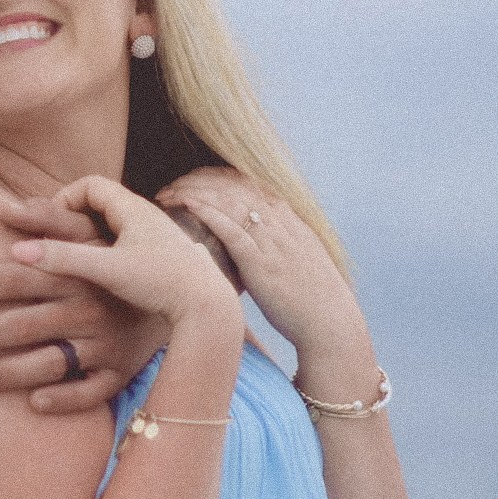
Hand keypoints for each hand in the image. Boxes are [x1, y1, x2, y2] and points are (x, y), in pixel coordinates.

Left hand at [0, 196, 138, 411]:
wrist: (183, 290)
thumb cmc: (118, 260)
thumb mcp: (89, 234)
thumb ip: (45, 220)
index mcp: (70, 273)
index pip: (9, 280)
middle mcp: (83, 309)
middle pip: (17, 325)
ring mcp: (102, 343)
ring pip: (45, 364)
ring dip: (2, 373)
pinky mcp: (119, 371)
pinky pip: (90, 393)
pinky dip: (63, 400)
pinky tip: (31, 405)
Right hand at [10, 176, 238, 328]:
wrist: (209, 307)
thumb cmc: (160, 282)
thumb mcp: (105, 270)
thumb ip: (62, 259)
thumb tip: (17, 251)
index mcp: (133, 208)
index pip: (90, 184)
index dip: (66, 198)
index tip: (51, 226)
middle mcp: (147, 215)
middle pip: (101, 202)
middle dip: (75, 217)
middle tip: (57, 241)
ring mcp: (156, 235)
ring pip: (115, 224)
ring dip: (92, 235)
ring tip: (77, 259)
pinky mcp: (162, 255)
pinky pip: (127, 241)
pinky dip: (108, 249)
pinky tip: (105, 276)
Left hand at [159, 168, 371, 367]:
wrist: (330, 322)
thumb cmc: (311, 297)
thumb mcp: (296, 258)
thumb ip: (276, 242)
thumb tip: (253, 238)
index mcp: (287, 218)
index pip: (246, 182)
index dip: (214, 176)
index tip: (190, 179)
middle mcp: (279, 221)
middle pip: (232, 185)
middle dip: (197, 180)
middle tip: (170, 186)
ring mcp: (270, 240)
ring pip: (228, 200)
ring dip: (193, 192)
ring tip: (167, 194)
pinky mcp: (261, 261)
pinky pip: (231, 229)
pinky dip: (208, 213)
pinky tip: (188, 206)